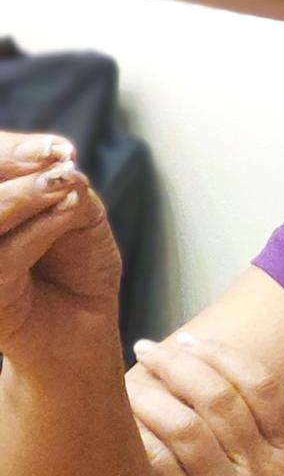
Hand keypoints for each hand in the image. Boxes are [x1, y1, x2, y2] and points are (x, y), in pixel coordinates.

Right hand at [0, 132, 121, 372]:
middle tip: (55, 157)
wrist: (84, 327)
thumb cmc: (76, 267)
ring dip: (24, 194)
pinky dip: (38, 229)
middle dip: (9, 162)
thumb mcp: (79, 215)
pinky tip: (67, 212)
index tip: (55, 148)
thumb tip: (57, 160)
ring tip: (64, 183)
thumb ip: (63, 187)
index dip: (10, 150)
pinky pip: (3, 256)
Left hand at [127, 332, 283, 475]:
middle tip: (151, 346)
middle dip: (180, 365)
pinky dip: (143, 452)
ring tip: (128, 381)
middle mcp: (262, 469)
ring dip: (153, 400)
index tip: (196, 339)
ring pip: (186, 433)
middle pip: (218, 400)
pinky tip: (120, 433)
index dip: (225, 355)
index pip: (261, 386)